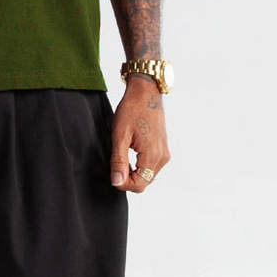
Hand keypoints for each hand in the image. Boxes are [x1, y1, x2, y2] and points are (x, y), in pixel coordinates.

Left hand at [109, 75, 170, 192]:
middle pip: (145, 181)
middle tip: (114, 164)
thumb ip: (119, 161)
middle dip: (128, 178)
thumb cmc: (131, 109)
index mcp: (153, 155)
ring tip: (121, 156)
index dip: (123, 184)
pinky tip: (129, 152)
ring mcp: (164, 153)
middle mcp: (162, 157)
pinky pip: (151, 166)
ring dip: (134, 172)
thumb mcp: (120, 135)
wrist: (145, 92)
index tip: (112, 173)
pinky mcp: (162, 149)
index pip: (139, 185)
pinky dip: (140, 165)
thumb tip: (117, 182)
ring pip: (148, 175)